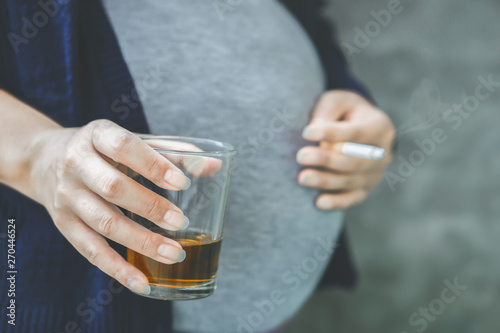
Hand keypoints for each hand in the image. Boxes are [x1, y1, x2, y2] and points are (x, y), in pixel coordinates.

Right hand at [29, 120, 191, 294]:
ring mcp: (67, 195)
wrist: (45, 159)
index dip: (154, 165)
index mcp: (98, 134)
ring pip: (104, 222)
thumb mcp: (134, 142)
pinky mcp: (64, 223)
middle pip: (113, 188)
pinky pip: (91, 250)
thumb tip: (215, 166)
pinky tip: (143, 282)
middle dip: (150, 207)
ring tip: (174, 253)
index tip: (182, 183)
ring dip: (141, 242)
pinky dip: (117, 269)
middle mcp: (76, 163)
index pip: (124, 146)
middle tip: (181, 223)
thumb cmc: (105, 151)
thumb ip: (174, 153)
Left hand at [297, 90, 394, 209]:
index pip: (356, 132)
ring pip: (351, 180)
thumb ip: (326, 115)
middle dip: (326, 159)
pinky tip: (318, 203)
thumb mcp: (335, 102)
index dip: (331, 133)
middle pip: (355, 160)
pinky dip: (336, 202)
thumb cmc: (342, 111)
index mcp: (379, 126)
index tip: (306, 132)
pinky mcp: (365, 189)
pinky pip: (352, 198)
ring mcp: (375, 173)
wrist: (357, 126)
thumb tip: (311, 133)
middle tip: (301, 156)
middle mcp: (383, 152)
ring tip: (302, 178)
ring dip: (325, 181)